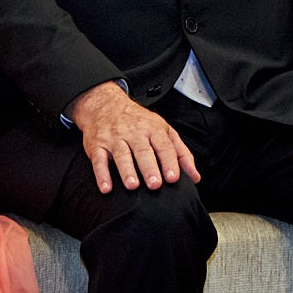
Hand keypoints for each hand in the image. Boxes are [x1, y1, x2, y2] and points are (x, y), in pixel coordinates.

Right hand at [67, 82, 200, 193]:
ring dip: (127, 171)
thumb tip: (195, 177)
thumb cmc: (139, 122)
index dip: (169, 162)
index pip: (164, 146)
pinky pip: (99, 160)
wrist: (106, 105)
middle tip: (155, 184)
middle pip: (143, 151)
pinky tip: (106, 187)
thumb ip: (181, 153)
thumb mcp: (164, 131)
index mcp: (153, 129)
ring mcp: (115, 138)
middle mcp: (134, 133)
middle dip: (149, 168)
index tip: (173, 177)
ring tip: (133, 186)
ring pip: (121, 154)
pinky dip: (101, 174)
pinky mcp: (97, 145)